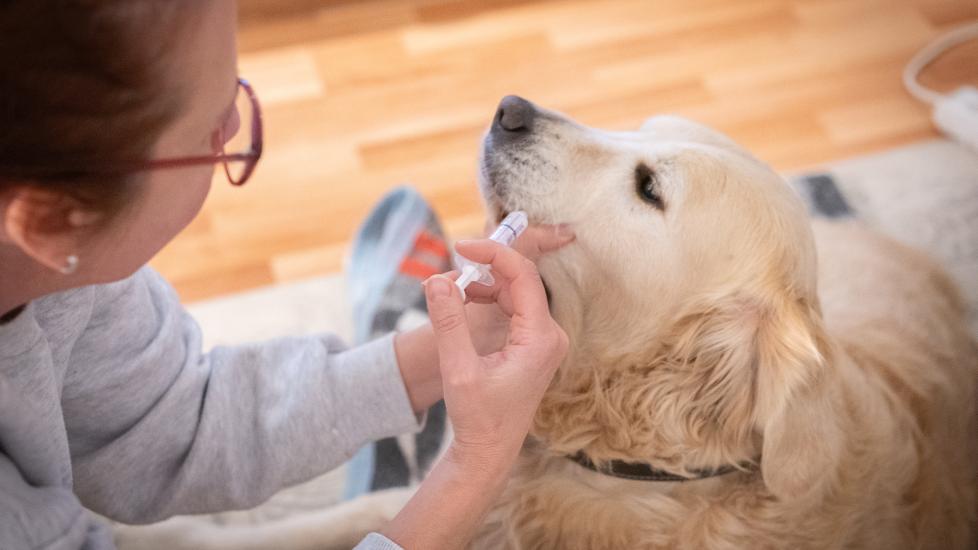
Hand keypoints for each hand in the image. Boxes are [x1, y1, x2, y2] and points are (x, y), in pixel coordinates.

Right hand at [424, 239, 568, 468]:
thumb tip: (437, 281)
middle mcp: (550, 335)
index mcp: (540, 338)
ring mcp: (544, 340)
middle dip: (484, 270)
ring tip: (451, 292)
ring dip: (484, 285)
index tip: (460, 247)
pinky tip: (465, 306)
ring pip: (515, 293)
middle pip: (520, 281)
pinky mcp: (534, 345)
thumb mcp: (458, 368)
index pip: (523, 276)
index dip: (492, 254)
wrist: (490, 449)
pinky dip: (489, 300)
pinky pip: (514, 308)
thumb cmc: (478, 416)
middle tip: (449, 271)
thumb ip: (449, 322)